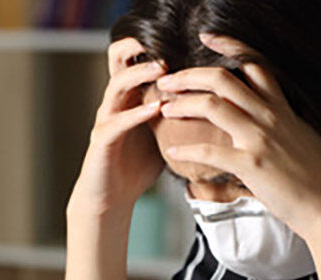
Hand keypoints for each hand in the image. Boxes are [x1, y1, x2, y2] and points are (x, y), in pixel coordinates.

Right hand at [70, 38, 167, 218]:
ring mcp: (106, 119)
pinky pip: (116, 122)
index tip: (185, 41)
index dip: (155, 46)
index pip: (137, 59)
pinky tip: (156, 109)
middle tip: (170, 44)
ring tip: (162, 69)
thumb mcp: (164, 134)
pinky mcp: (101, 141)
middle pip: (118, 60)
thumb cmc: (138, 166)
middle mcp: (115, 102)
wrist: (112, 198)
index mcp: (130, 96)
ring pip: (116, 86)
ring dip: (139, 76)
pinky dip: (136, 114)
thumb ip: (181, 115)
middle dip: (142, 49)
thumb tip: (219, 105)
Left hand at [158, 33, 320, 237]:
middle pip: (223, 79)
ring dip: (182, 104)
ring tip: (164, 108)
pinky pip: (211, 151)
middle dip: (189, 76)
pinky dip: (188, 149)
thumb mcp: (305, 137)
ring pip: (213, 106)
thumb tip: (284, 115)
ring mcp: (259, 139)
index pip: (254, 64)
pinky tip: (174, 150)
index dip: (229, 46)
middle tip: (168, 81)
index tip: (206, 39)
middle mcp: (269, 116)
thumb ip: (289, 121)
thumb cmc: (316, 177)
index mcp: (280, 108)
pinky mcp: (251, 164)